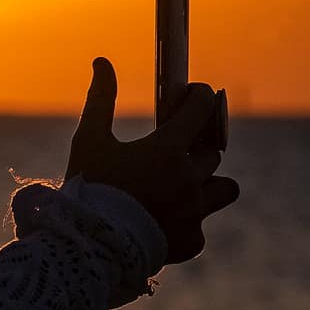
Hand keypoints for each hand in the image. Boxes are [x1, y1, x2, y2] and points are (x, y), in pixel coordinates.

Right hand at [65, 58, 239, 265]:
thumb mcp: (89, 141)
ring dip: (208, 184)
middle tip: (175, 149)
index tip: (193, 95)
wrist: (87, 247)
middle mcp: (188, 178)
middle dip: (196, 146)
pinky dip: (188, 224)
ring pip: (223, 188)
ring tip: (184, 187)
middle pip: (211, 151)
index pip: (202, 108)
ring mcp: (194, 212)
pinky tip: (167, 223)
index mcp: (167, 149)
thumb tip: (102, 62)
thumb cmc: (87, 188)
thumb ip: (100, 100)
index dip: (200, 96)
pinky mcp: (191, 241)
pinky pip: (201, 227)